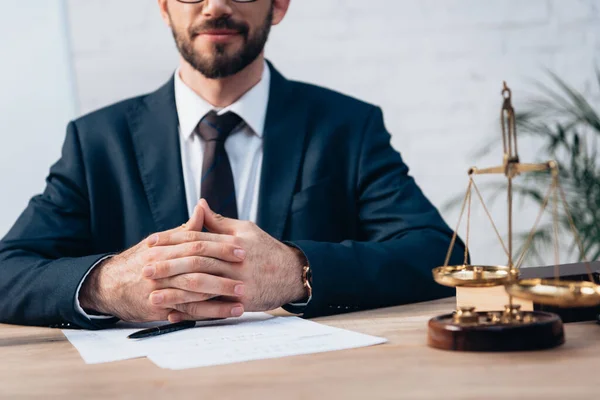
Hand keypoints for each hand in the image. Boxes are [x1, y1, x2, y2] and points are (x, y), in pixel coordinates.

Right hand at [79, 204, 246, 321]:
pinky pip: (187, 311)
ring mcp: (160, 289)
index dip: (221, 248)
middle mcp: (161, 268)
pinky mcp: (159, 309)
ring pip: (194, 292)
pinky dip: (209, 312)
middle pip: (197, 268)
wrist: (108, 285)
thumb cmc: (140, 260)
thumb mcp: (159, 241)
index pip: (196, 245)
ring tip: (243, 297)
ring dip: (220, 296)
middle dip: (224, 272)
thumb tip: (202, 207)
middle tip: (247, 274)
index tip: (242, 250)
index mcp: (163, 248)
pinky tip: (227, 312)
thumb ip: (184, 229)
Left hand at [146, 199, 307, 321]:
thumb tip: (199, 204)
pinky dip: (192, 312)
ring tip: (153, 296)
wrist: (292, 273)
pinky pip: (213, 308)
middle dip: (168, 265)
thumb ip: (219, 221)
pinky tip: (174, 314)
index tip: (151, 242)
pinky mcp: (242, 301)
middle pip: (196, 262)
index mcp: (233, 241)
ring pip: (202, 287)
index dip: (172, 239)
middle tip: (145, 268)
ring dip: (176, 292)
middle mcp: (234, 261)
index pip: (197, 238)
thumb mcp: (246, 229)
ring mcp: (238, 282)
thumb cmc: (266, 249)